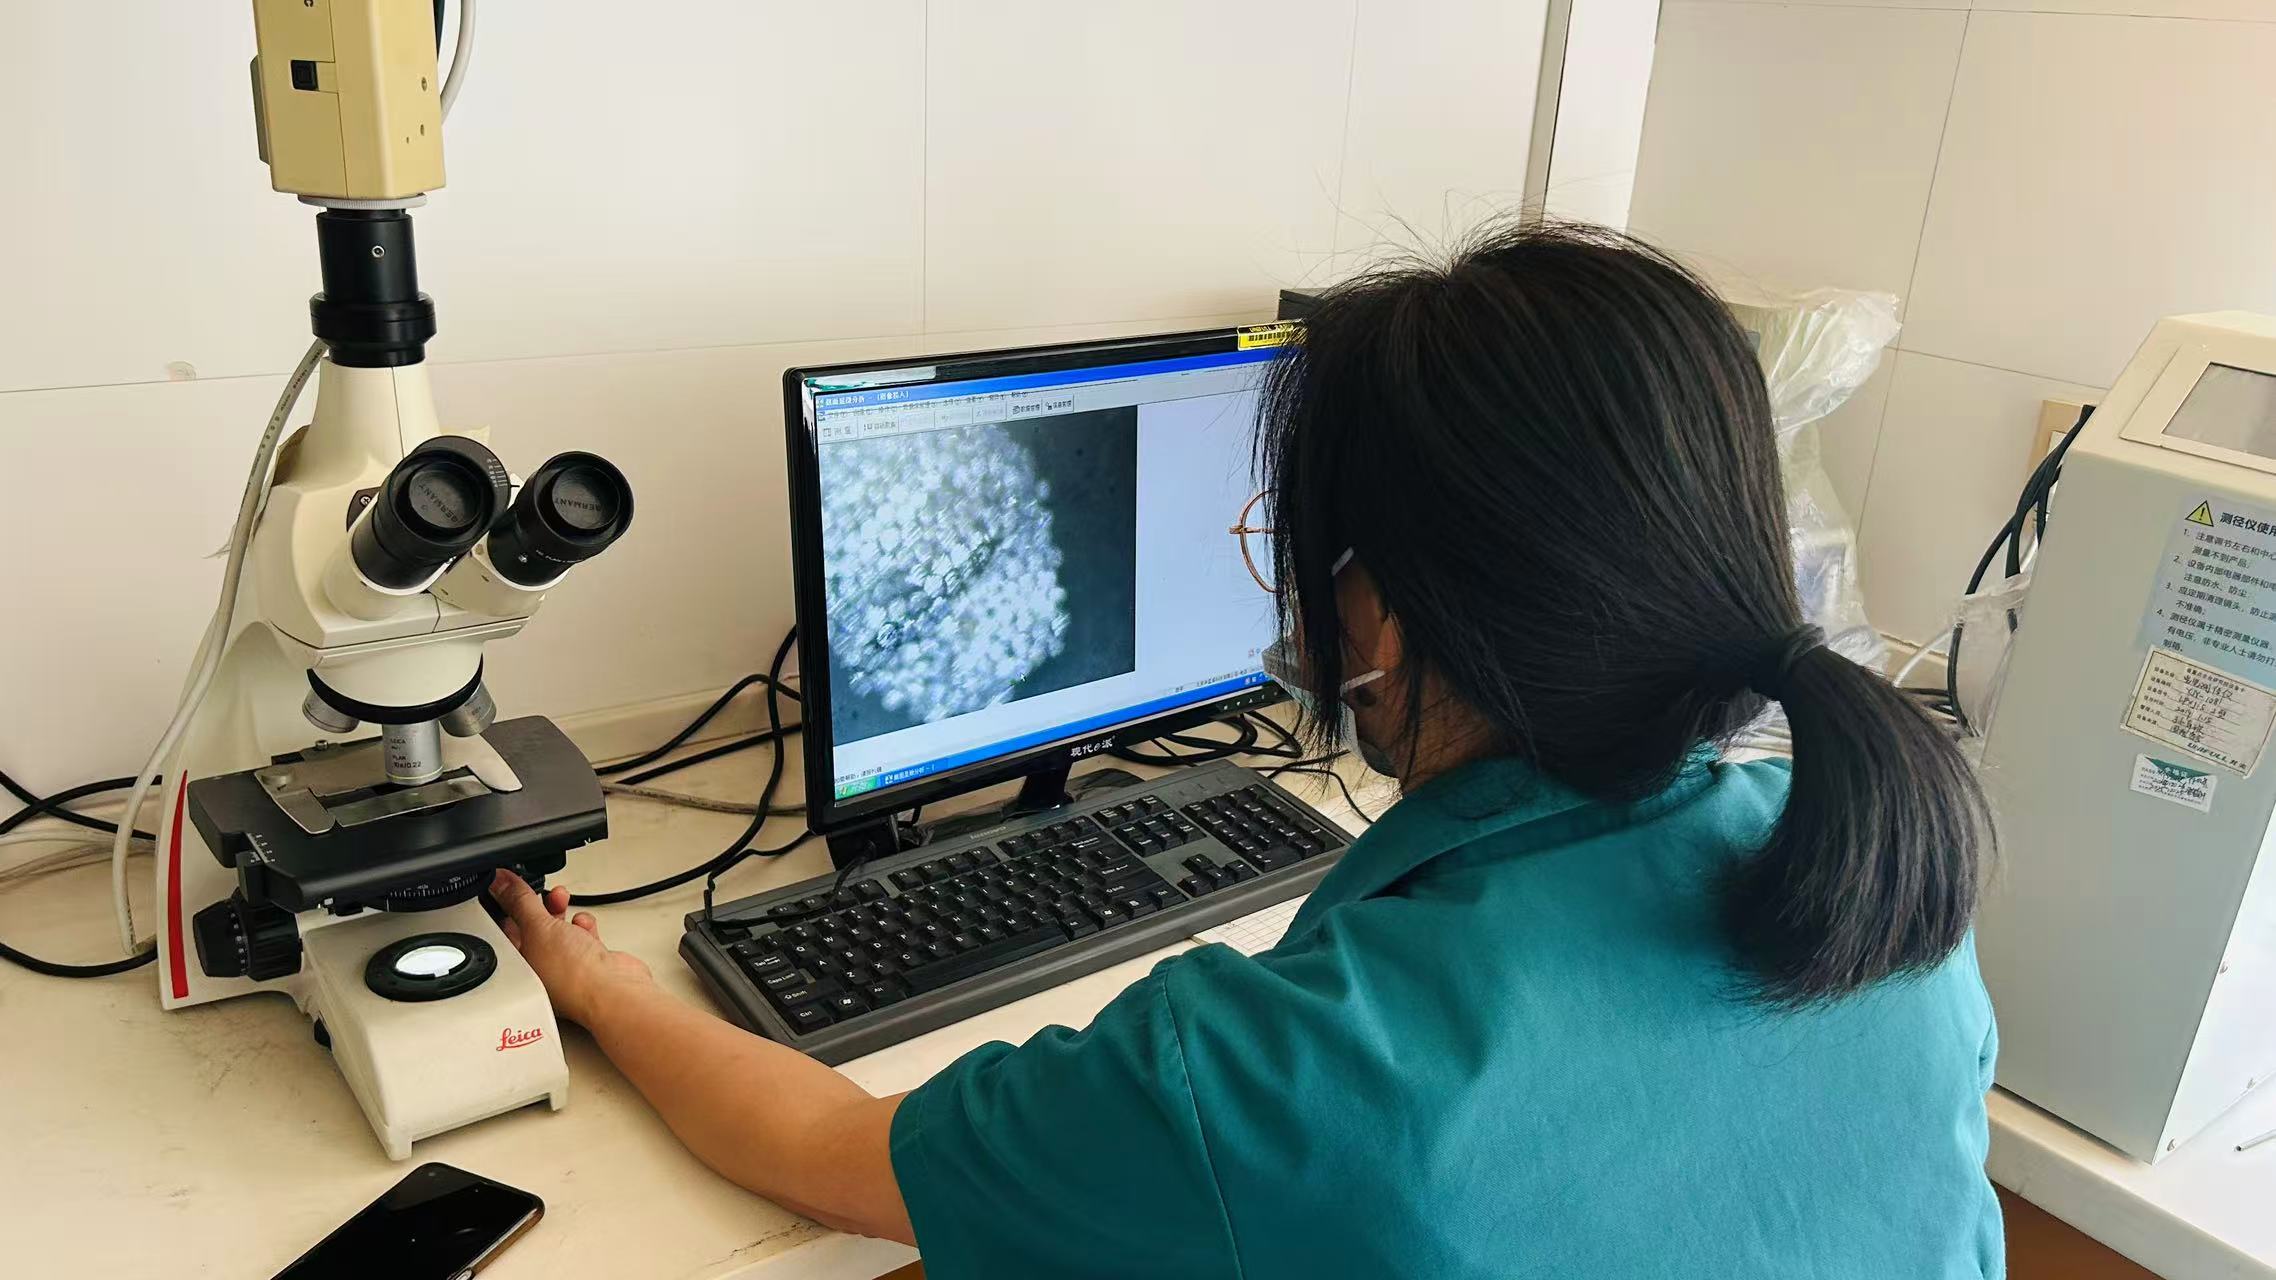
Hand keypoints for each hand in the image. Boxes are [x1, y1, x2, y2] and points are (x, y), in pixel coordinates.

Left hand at [488, 869, 653, 1025]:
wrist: (613, 989)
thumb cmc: (571, 977)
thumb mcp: (537, 927)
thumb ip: (519, 901)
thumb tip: (498, 881)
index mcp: (518, 967)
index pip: (503, 931)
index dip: (506, 906)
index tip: (511, 885)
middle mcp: (540, 968)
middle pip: (532, 928)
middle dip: (537, 905)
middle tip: (540, 891)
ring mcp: (566, 965)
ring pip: (557, 928)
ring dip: (559, 910)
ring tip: (561, 899)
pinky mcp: (589, 960)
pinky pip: (580, 934)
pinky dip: (582, 925)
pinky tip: (584, 925)